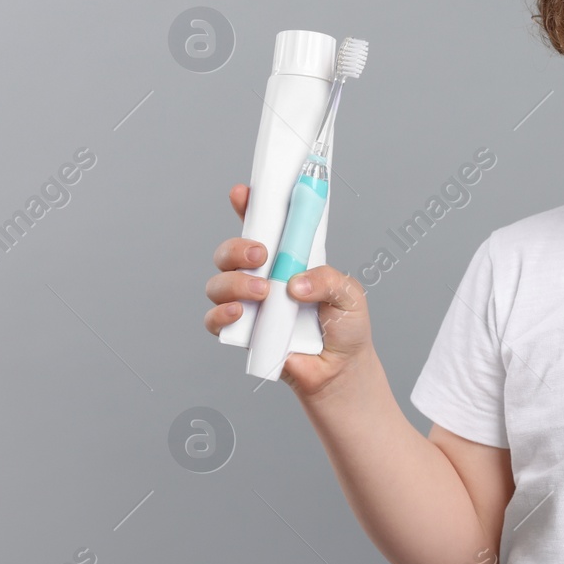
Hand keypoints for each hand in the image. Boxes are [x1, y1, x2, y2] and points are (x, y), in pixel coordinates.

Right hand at [204, 183, 375, 399]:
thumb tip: (292, 283)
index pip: (261, 226)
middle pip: (229, 252)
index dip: (248, 206)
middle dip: (237, 248)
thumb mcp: (348, 293)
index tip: (243, 193)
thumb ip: (326, 278)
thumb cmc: (345, 327)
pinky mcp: (241, 334)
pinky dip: (221, 313)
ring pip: (218, 283)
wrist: (341, 370)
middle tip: (261, 256)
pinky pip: (214, 320)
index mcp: (286, 258)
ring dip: (235, 283)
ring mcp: (249, 305)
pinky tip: (240, 313)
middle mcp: (262, 277)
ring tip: (263, 293)